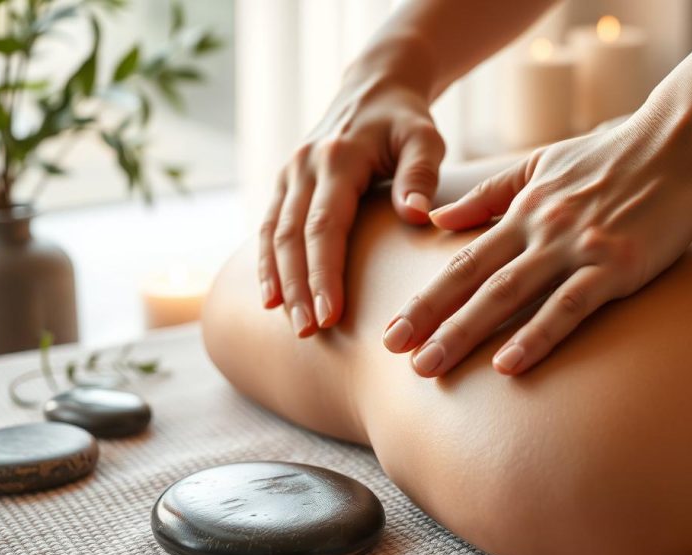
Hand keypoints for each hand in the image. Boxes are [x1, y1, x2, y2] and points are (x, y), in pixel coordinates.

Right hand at [259, 69, 444, 335]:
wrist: (373, 87)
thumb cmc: (406, 120)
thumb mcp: (424, 138)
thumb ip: (420, 175)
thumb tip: (417, 217)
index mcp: (338, 157)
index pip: (325, 225)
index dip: (324, 272)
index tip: (332, 315)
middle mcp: (304, 165)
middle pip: (292, 236)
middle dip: (298, 287)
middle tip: (309, 331)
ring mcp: (289, 173)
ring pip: (273, 234)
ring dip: (279, 281)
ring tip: (290, 323)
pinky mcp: (285, 182)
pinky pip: (269, 226)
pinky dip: (267, 263)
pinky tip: (272, 297)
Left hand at [382, 117, 691, 376]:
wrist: (678, 142)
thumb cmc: (611, 156)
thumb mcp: (540, 166)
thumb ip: (489, 196)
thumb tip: (439, 219)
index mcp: (523, 211)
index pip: (462, 261)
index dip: (425, 298)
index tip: (393, 330)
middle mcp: (540, 230)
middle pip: (474, 281)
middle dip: (430, 320)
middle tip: (394, 355)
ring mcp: (577, 248)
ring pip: (509, 294)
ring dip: (465, 332)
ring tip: (429, 367)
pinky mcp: (616, 265)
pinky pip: (569, 305)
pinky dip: (537, 335)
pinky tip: (509, 366)